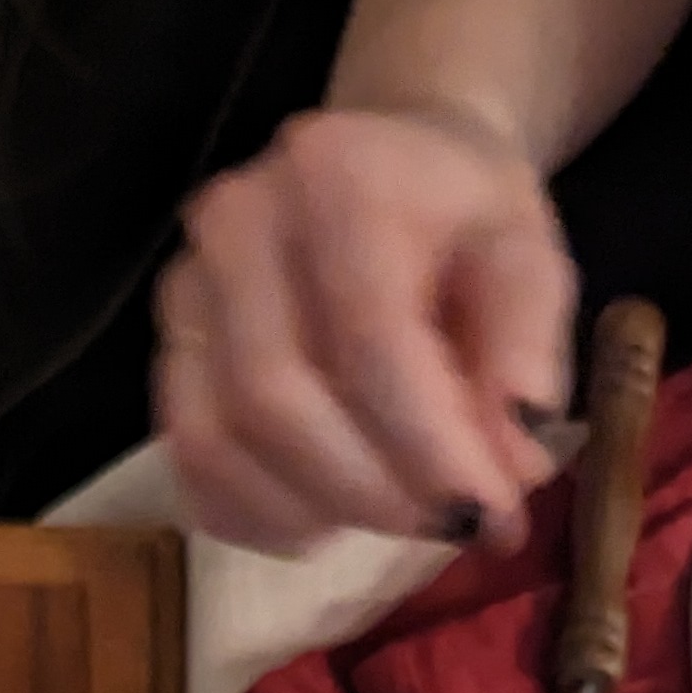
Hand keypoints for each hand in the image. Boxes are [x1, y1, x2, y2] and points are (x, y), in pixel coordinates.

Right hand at [154, 106, 579, 556]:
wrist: (379, 166)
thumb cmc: (457, 216)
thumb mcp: (525, 252)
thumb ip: (526, 346)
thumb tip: (513, 462)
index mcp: (336, 177)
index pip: (367, 337)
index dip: (428, 446)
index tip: (490, 514)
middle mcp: (235, 224)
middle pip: (272, 398)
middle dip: (367, 491)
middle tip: (444, 525)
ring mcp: (184, 291)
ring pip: (214, 440)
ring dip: (310, 511)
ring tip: (392, 518)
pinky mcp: (166, 352)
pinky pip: (188, 466)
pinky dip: (257, 517)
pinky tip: (327, 517)